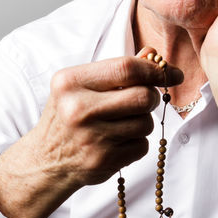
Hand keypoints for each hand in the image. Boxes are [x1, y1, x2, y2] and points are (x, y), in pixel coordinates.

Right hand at [0, 50, 182, 217]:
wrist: (46, 160)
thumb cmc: (69, 115)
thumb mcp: (82, 86)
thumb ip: (117, 70)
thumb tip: (154, 56)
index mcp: (71, 82)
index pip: (126, 68)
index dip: (155, 70)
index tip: (171, 73)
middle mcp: (78, 109)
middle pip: (142, 97)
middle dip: (151, 97)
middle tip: (144, 100)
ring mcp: (91, 138)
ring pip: (146, 123)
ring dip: (142, 122)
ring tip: (121, 123)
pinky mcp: (103, 161)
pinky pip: (142, 146)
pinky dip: (136, 143)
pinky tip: (117, 142)